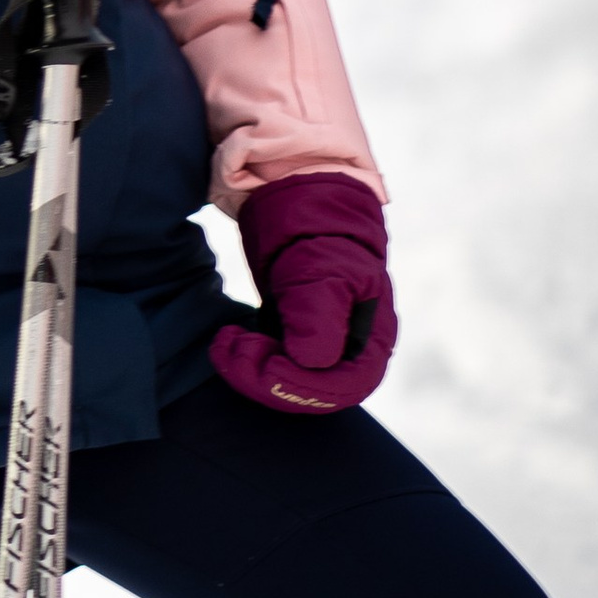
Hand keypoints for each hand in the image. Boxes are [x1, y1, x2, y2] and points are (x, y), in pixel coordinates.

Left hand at [210, 173, 394, 415]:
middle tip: (234, 349)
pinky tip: (230, 338)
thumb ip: (320, 317)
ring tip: (227, 341)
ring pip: (285, 381)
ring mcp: (319, 345)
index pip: (342, 386)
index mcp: (370, 340)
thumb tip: (311, 362)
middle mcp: (348, 351)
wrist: (302, 205)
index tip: (266, 367)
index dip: (302, 388)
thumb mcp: (326, 271)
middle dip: (266, 380)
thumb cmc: (323, 236)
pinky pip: (270, 363)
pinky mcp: (292, 337)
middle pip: (309, 391)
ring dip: (250, 372)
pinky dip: (247, 358)